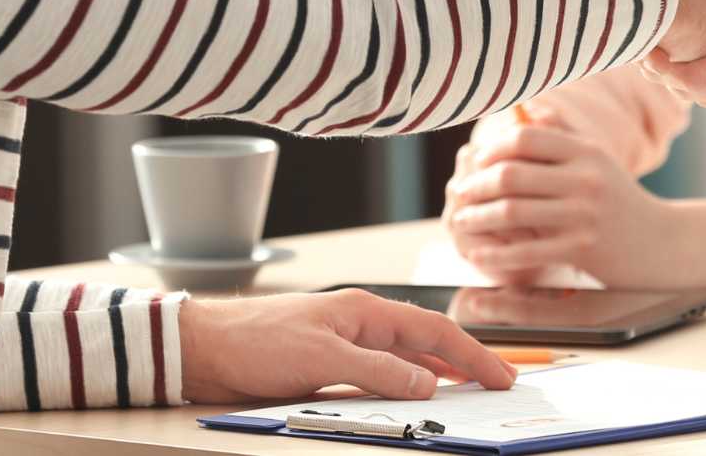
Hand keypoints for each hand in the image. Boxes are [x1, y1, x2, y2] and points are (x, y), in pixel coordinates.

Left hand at [178, 288, 518, 403]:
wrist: (204, 348)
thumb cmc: (256, 341)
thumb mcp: (323, 359)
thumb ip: (378, 372)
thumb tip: (427, 383)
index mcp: (366, 311)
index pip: (434, 332)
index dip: (472, 355)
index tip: (501, 375)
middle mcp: (361, 323)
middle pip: (427, 341)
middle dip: (466, 361)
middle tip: (499, 382)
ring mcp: (345, 342)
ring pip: (407, 357)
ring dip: (439, 372)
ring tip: (469, 388)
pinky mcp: (327, 364)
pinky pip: (381, 373)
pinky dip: (407, 383)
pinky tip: (414, 394)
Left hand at [442, 124, 681, 287]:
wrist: (661, 244)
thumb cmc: (620, 201)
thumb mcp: (598, 161)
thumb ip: (563, 135)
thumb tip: (524, 108)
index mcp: (586, 151)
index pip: (525, 138)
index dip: (491, 149)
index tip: (472, 162)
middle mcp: (586, 177)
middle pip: (513, 173)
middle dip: (476, 185)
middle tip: (457, 194)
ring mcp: (585, 214)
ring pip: (514, 211)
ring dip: (479, 218)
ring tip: (461, 222)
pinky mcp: (583, 248)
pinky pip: (527, 250)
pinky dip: (497, 253)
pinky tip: (479, 254)